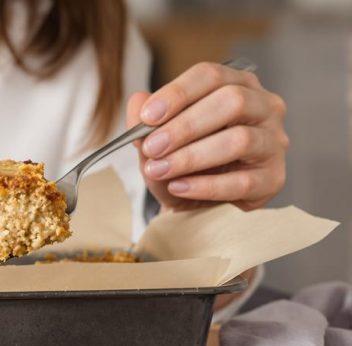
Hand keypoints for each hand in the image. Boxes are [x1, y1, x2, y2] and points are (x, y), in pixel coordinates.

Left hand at [127, 62, 287, 210]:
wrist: (196, 206)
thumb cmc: (182, 165)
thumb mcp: (156, 142)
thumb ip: (145, 122)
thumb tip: (137, 100)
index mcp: (236, 85)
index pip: (211, 75)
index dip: (178, 93)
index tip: (147, 116)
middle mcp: (263, 107)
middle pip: (232, 101)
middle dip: (185, 125)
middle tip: (152, 147)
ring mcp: (273, 142)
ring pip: (240, 140)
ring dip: (191, 156)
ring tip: (159, 170)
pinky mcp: (274, 178)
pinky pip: (243, 181)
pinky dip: (205, 186)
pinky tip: (178, 187)